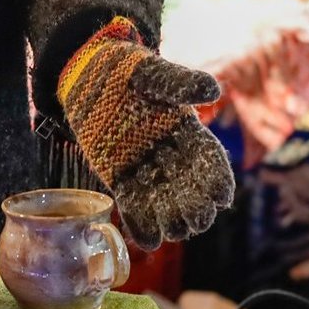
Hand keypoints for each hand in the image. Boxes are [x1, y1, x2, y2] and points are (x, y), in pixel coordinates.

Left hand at [59, 29, 234, 248]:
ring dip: (172, 220)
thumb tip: (214, 89)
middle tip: (198, 220)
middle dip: (198, 207)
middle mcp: (169, 154)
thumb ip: (181, 83)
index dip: (218, 180)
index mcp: (185, 130)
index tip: (221, 198)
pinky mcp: (118, 177)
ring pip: (165, 203)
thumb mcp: (152, 72)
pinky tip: (147, 239)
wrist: (86, 75)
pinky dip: (140, 224)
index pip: (209, 160)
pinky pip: (133, 206)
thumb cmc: (125, 69)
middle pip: (191, 189)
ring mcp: (144, 167)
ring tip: (175, 231)